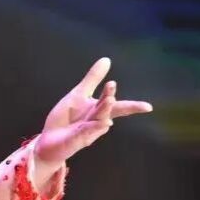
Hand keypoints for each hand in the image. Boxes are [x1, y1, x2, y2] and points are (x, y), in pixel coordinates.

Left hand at [34, 57, 152, 169]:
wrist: (50, 139)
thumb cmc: (67, 118)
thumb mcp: (79, 94)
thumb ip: (93, 79)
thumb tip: (106, 59)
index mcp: (98, 110)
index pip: (117, 107)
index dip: (133, 107)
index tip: (148, 107)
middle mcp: (96, 122)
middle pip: (107, 111)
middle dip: (110, 100)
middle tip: (113, 85)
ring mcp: (86, 131)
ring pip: (98, 121)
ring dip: (104, 110)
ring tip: (110, 99)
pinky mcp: (75, 139)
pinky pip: (84, 133)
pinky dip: (91, 128)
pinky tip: (101, 123)